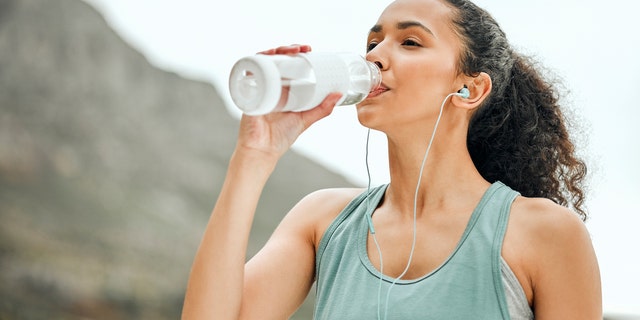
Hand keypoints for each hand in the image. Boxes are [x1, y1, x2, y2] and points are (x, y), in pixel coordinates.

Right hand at [235, 44, 340, 159]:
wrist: (263, 150)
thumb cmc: (280, 137)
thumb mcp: (305, 119)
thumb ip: (322, 109)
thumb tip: (338, 94)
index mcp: (282, 90)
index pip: (287, 65)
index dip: (296, 54)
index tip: (309, 49)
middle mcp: (270, 86)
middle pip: (275, 60)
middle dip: (287, 49)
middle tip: (301, 48)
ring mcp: (258, 88)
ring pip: (262, 62)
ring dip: (273, 52)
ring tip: (287, 51)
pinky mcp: (248, 93)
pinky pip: (248, 73)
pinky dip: (254, 63)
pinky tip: (264, 58)